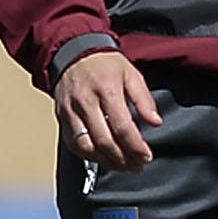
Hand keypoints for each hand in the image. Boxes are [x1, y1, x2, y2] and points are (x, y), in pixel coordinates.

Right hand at [56, 48, 158, 170]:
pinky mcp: (62, 117)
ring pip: (86, 146)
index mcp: (106, 90)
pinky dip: (89, 155)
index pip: (122, 126)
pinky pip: (73, 144)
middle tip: (137, 166)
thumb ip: (143, 100)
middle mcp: (86, 102)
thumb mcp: (131, 74)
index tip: (146, 157)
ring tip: (122, 165)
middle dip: (123, 159)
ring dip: (106, 161)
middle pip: (104, 141)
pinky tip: (102, 158)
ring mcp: (71, 111)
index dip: (135, 147)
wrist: (74, 53)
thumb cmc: (105, 64)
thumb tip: (156, 122)